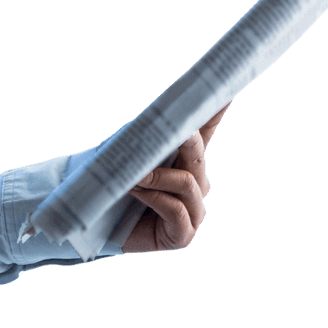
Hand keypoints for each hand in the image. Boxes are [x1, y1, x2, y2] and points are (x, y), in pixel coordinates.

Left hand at [121, 102, 230, 252]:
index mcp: (185, 160)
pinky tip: (135, 190)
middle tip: (170, 130)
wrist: (101, 223)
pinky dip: (153, 197)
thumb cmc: (116, 184)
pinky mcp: (184, 234)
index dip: (215, 112)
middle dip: (185, 139)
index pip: (204, 131)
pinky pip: (175, 208)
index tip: (226, 92)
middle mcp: (197, 182)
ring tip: (133, 174)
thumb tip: (151, 116)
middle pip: (197, 153)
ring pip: (186, 182)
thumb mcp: (127, 154)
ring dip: (156, 175)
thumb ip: (142, 137)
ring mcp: (194, 210)